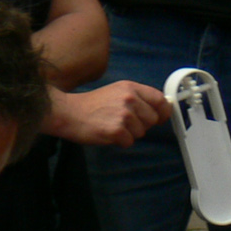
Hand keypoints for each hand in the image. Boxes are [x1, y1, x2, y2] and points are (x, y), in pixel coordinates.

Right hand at [45, 82, 170, 146]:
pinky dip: (119, 141)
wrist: (67, 113)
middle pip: (152, 120)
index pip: (160, 100)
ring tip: (111, 126)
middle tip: (122, 122)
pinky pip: (129, 142)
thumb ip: (137, 98)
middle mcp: (130, 99)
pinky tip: (107, 133)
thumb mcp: (116, 92)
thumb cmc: (90, 105)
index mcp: (131, 88)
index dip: (163, 112)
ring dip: (128, 134)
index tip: (159, 117)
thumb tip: (160, 109)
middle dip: (141, 124)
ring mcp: (124, 115)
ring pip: (141, 132)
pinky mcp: (116, 130)